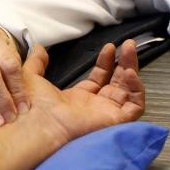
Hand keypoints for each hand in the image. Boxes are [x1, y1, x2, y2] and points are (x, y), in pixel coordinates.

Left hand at [18, 39, 145, 143]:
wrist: (39, 124)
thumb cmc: (33, 107)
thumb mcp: (32, 77)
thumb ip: (37, 62)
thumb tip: (38, 48)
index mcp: (78, 99)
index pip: (100, 79)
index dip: (106, 62)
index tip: (109, 47)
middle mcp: (94, 107)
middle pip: (117, 83)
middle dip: (124, 62)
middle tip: (128, 45)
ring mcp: (106, 114)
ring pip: (129, 92)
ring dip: (132, 70)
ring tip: (130, 51)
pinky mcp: (115, 121)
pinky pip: (135, 107)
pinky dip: (137, 90)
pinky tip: (130, 73)